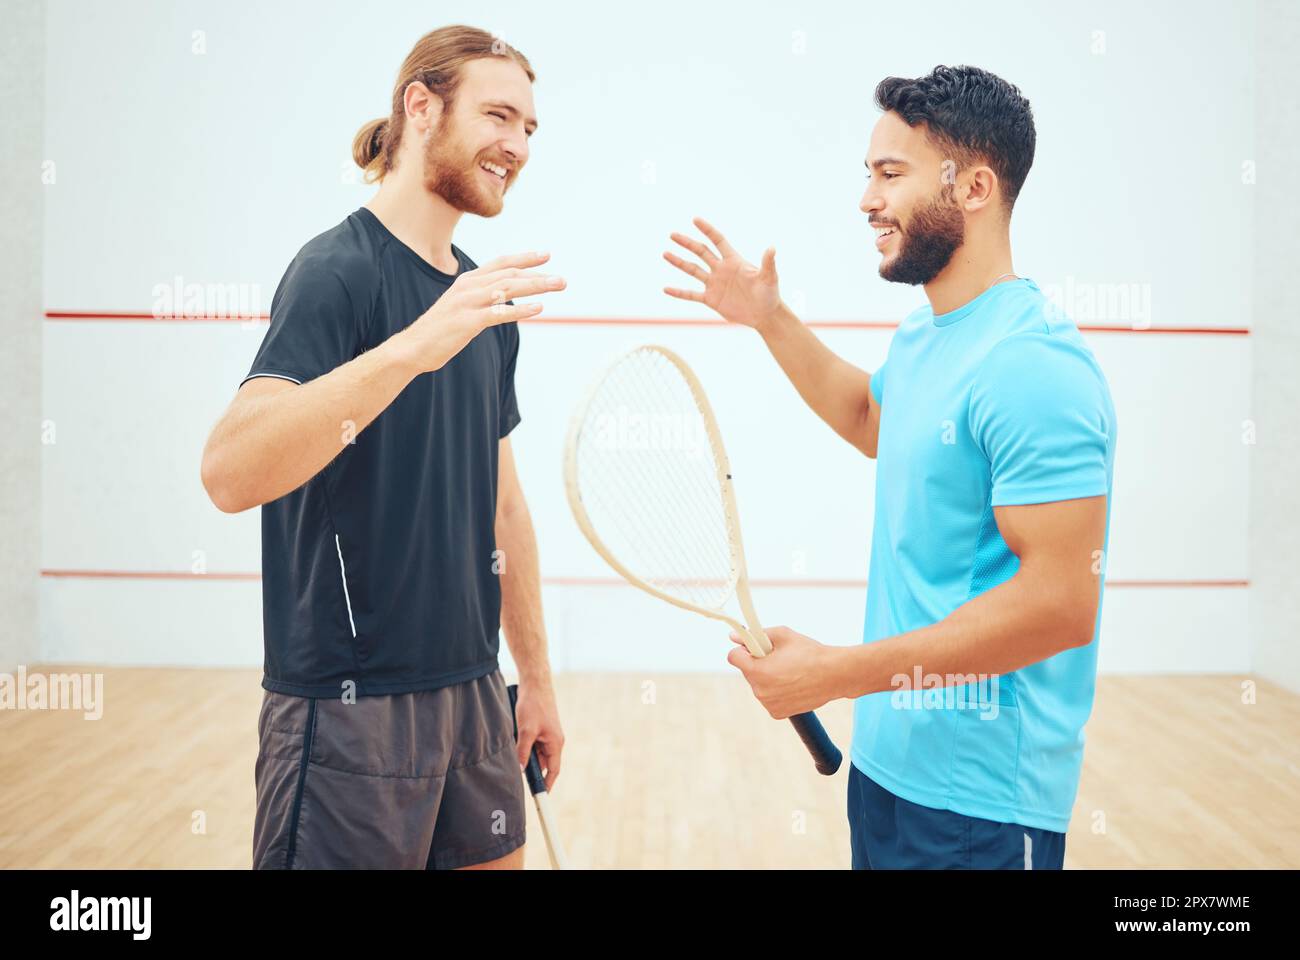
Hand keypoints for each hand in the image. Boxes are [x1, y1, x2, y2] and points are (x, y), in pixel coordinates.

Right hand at [398, 251, 565, 372]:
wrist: (413, 347)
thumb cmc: (440, 330)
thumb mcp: (460, 307)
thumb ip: (480, 298)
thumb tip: (502, 298)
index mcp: (467, 281)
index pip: (500, 263)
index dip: (524, 258)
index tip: (546, 255)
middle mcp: (468, 287)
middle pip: (509, 274)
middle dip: (538, 275)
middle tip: (562, 280)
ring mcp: (467, 303)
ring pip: (507, 289)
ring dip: (536, 287)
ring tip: (556, 286)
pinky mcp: (468, 322)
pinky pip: (498, 313)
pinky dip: (520, 310)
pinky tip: (538, 308)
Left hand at [513, 678, 563, 790]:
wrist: (535, 683)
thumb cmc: (534, 705)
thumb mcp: (526, 730)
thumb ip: (523, 751)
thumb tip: (520, 768)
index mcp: (556, 743)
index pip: (553, 770)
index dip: (547, 784)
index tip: (541, 797)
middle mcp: (554, 741)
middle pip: (542, 762)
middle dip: (531, 768)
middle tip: (517, 773)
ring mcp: (547, 734)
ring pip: (536, 753)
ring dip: (526, 754)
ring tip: (515, 749)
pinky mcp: (540, 728)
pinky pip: (532, 743)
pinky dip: (524, 745)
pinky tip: (515, 741)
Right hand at [663, 217, 781, 330]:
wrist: (764, 315)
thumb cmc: (770, 294)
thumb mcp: (769, 278)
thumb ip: (768, 263)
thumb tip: (772, 248)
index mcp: (734, 261)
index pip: (718, 241)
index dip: (707, 230)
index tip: (695, 220)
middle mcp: (721, 269)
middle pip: (701, 252)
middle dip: (687, 243)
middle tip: (672, 235)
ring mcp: (714, 284)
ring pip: (693, 270)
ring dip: (679, 262)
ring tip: (665, 253)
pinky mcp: (711, 299)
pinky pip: (691, 295)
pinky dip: (679, 292)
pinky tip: (666, 289)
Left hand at [726, 625, 841, 718]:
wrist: (834, 675)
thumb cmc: (810, 653)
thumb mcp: (783, 635)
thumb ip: (756, 635)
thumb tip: (734, 636)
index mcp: (758, 670)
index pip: (733, 657)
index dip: (743, 649)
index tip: (755, 647)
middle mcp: (760, 690)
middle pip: (747, 671)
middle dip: (758, 663)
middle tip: (779, 657)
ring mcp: (768, 704)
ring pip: (758, 685)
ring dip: (767, 677)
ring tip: (789, 671)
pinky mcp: (777, 713)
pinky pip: (769, 698)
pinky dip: (776, 691)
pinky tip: (792, 684)